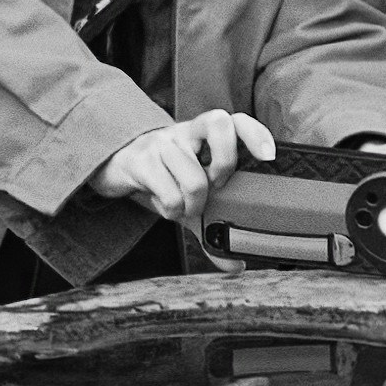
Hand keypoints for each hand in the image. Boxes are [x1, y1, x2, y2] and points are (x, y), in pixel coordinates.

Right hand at [91, 109, 272, 219]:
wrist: (116, 167)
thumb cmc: (164, 180)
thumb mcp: (190, 198)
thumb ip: (214, 226)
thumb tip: (237, 266)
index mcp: (205, 134)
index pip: (236, 120)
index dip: (256, 133)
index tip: (269, 157)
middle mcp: (186, 131)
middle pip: (219, 126)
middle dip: (225, 164)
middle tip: (216, 188)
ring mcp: (162, 142)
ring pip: (195, 178)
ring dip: (193, 205)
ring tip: (183, 206)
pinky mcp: (140, 160)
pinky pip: (169, 194)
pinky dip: (171, 210)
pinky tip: (166, 206)